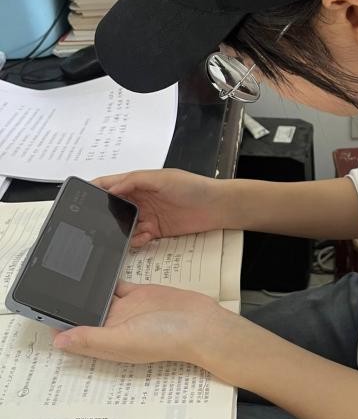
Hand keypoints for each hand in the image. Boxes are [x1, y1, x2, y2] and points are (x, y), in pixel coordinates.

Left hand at [52, 281, 234, 366]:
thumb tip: (58, 341)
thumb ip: (91, 339)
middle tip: (51, 285)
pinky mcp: (139, 294)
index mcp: (105, 342)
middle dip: (68, 303)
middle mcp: (113, 327)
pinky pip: (116, 284)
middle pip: (83, 314)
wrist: (203, 325)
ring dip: (85, 290)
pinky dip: (105, 277)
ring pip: (97, 297)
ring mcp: (126, 310)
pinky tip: (95, 268)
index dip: (57, 323)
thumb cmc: (169, 338)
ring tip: (67, 274)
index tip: (42, 308)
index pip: (73, 333)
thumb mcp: (125, 340)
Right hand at [93, 169, 232, 246]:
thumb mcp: (162, 178)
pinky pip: (138, 237)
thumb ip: (135, 181)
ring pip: (124, 225)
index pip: (109, 185)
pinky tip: (140, 239)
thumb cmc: (193, 186)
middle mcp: (140, 199)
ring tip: (116, 235)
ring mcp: (147, 215)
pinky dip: (135, 240)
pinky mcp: (156, 230)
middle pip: (113, 207)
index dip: (93, 190)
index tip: (78, 198)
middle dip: (103, 215)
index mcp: (138, 183)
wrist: (217, 206)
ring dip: (119, 231)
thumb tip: (111, 188)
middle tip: (94, 223)